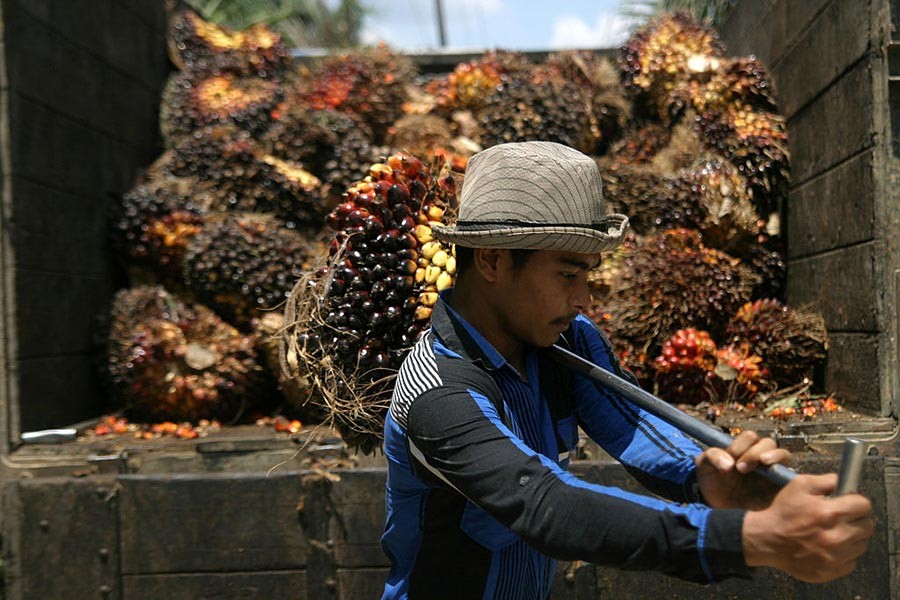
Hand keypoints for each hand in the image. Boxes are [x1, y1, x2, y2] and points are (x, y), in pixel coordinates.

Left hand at [695, 430, 790, 509]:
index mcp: (743, 448)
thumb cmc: (712, 481)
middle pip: (768, 443)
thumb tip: (728, 464)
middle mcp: (760, 456)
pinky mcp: (780, 486)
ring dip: (775, 456)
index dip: (741, 445)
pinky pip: (791, 477)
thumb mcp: (704, 466)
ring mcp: (772, 470)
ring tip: (763, 463)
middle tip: (741, 468)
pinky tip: (778, 480)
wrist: (717, 507)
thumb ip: (711, 456)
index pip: (750, 437)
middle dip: (755, 452)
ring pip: (783, 455)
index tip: (732, 457)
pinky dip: (788, 475)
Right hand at [742, 473, 873, 581]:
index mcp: (830, 513)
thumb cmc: (783, 512)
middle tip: (841, 518)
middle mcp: (836, 536)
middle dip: (855, 519)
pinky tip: (828, 546)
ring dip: (851, 537)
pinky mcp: (832, 570)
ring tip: (833, 532)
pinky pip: (851, 561)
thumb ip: (826, 480)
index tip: (849, 503)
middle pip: (867, 526)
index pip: (864, 505)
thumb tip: (845, 483)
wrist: (767, 539)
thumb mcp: (800, 485)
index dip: (856, 501)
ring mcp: (835, 556)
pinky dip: (843, 553)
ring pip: (861, 544)